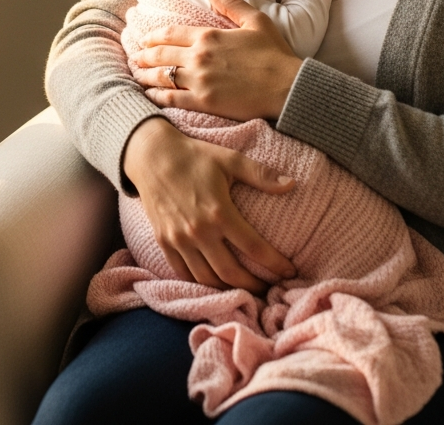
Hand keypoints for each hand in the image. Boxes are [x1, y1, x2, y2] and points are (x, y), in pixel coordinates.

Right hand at [123, 117, 295, 290]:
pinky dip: (200, 283)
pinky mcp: (164, 241)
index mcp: (219, 212)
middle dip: (254, 286)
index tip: (290, 272)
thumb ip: (260, 174)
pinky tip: (214, 282)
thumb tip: (291, 184)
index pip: (254, 247)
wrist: (151, 155)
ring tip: (245, 290)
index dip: (275, 264)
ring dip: (228, 289)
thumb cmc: (194, 156)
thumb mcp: (229, 159)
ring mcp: (179, 239)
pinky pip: (183, 273)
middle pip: (231, 273)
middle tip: (270, 289)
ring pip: (207, 278)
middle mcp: (199, 231)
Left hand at [133, 0, 302, 120]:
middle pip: (160, 54)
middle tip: (136, 58)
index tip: (145, 40)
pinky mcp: (204, 102)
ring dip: (145, 75)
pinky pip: (171, 99)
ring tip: (137, 76)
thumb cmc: (275, 54)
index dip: (153, 37)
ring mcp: (199, 80)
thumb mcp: (256, 20)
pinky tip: (149, 96)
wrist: (288, 87)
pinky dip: (156, 97)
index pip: (170, 33)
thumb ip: (231, 4)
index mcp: (208, 35)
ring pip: (161, 76)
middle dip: (144, 56)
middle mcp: (199, 56)